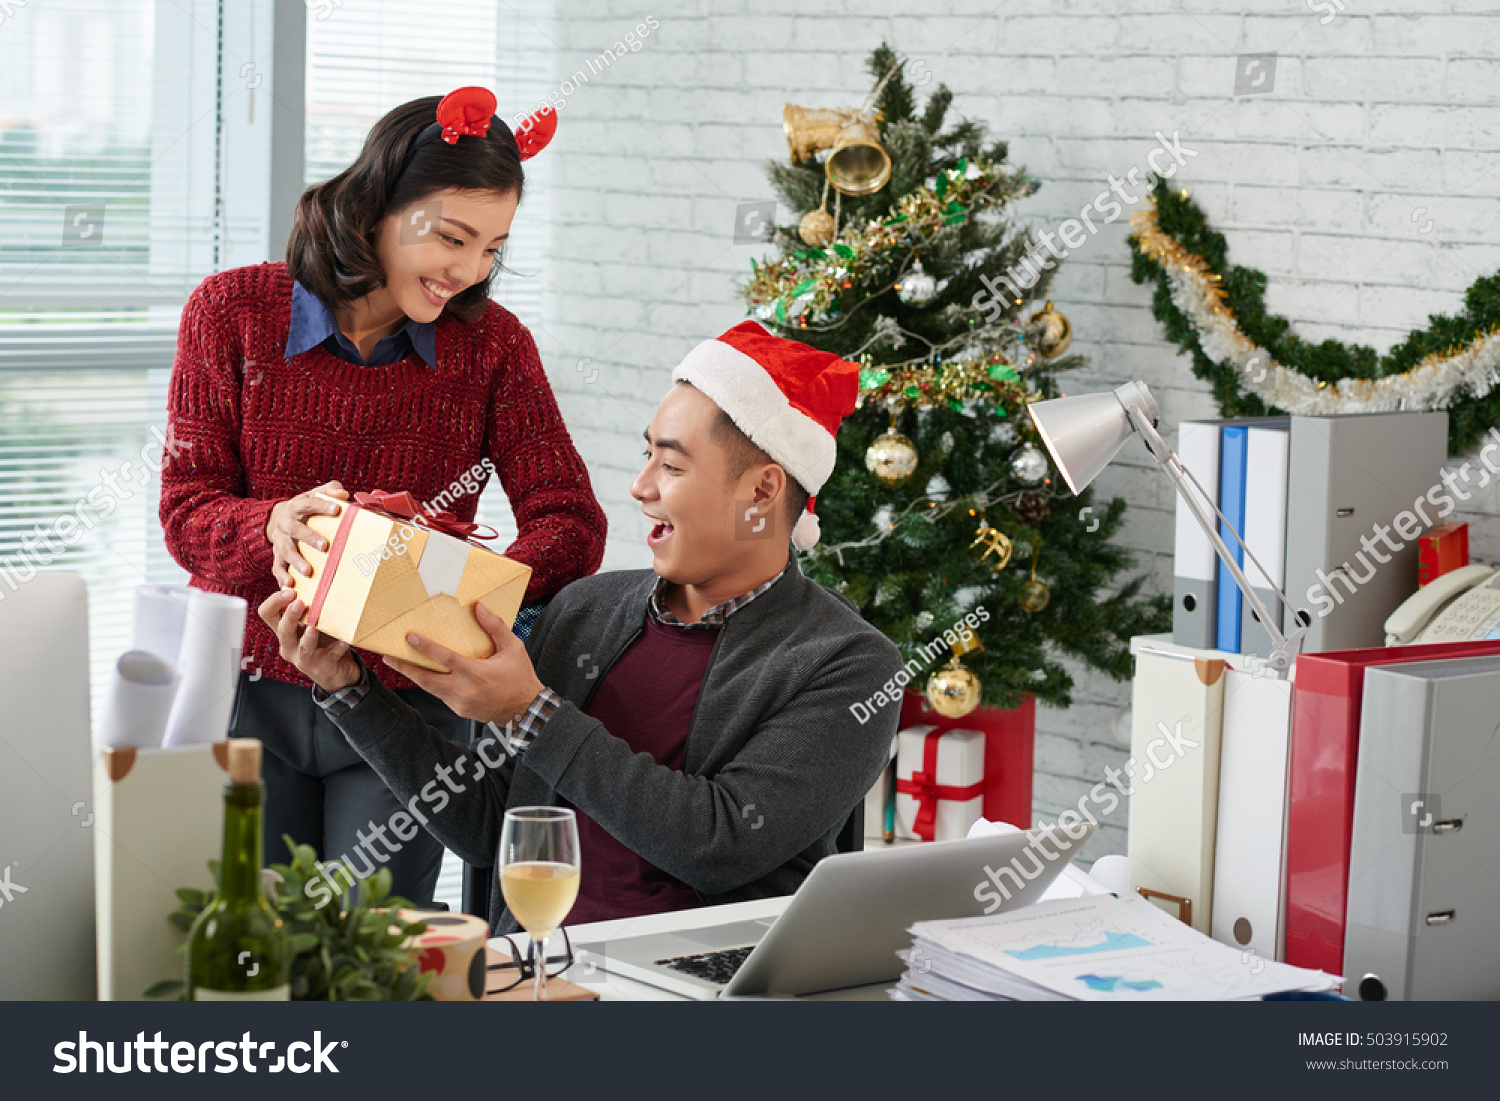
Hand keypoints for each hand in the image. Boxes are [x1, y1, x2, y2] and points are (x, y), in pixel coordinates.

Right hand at [258, 588, 360, 693]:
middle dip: (290, 615)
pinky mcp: (323, 666)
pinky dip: (337, 647)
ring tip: (313, 627)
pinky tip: (344, 640)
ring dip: (308, 636)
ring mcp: (305, 658)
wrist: (337, 672)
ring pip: (302, 647)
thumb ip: (309, 607)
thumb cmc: (323, 641)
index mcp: (285, 631)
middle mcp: (289, 645)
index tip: (289, 590)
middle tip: (299, 602)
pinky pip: (330, 655)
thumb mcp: (311, 623)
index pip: (267, 614)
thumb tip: (314, 574)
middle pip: (283, 630)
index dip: (274, 601)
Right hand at [266, 481, 348, 587]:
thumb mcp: (316, 494)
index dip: (323, 506)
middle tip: (325, 546)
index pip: (310, 504)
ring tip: (308, 572)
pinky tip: (289, 585)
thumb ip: (330, 491)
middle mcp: (286, 523)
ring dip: (296, 561)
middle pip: (296, 530)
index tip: (337, 510)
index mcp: (297, 506)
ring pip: (286, 551)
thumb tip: (344, 494)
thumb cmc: (305, 507)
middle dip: (310, 537)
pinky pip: (277, 567)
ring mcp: (280, 540)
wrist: (278, 518)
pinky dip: (282, 576)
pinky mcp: (276, 555)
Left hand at [383, 603, 543, 724]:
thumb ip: (495, 627)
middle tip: (388, 657)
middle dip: (405, 667)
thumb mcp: (513, 648)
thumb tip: (479, 608)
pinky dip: (431, 684)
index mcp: (477, 673)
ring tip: (399, 664)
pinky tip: (425, 675)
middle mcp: (465, 690)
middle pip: (426, 679)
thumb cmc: (521, 678)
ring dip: (414, 676)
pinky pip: (440, 695)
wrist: (526, 710)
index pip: (445, 658)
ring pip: (430, 688)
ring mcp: (460, 703)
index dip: (426, 647)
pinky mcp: (460, 710)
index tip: (410, 638)